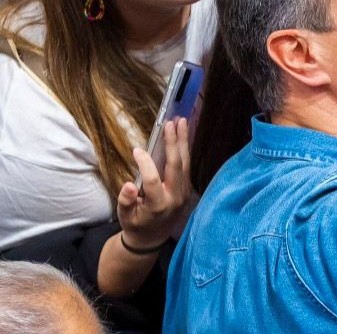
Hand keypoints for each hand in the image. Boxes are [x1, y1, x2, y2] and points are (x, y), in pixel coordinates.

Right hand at [117, 119, 192, 249]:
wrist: (151, 239)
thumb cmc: (135, 225)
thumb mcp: (125, 217)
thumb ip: (126, 201)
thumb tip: (128, 186)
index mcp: (158, 205)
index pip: (153, 181)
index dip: (145, 164)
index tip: (137, 150)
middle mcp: (175, 197)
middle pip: (176, 166)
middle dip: (174, 143)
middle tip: (171, 123)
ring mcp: (184, 192)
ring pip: (185, 163)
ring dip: (183, 141)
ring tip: (181, 122)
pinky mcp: (187, 188)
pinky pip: (186, 166)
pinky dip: (184, 150)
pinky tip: (183, 136)